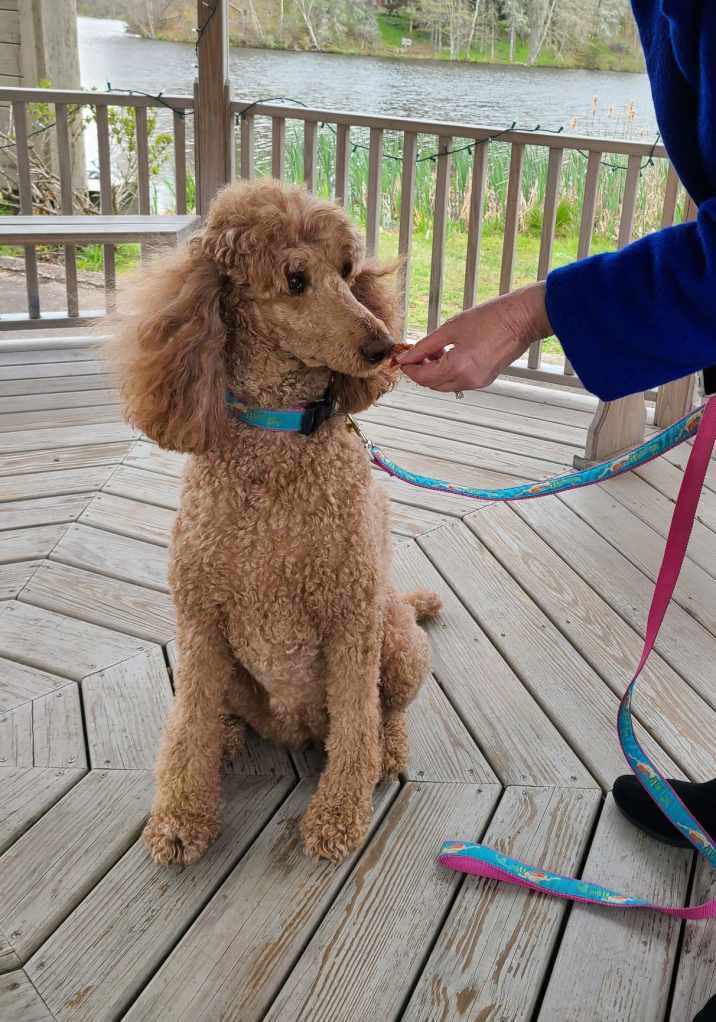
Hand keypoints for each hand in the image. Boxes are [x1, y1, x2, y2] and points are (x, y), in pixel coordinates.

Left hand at [397, 282, 551, 391]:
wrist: (522, 319)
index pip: (423, 377)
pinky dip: (449, 372)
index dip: (410, 369)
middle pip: (433, 385)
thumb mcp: (451, 328)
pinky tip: (448, 355)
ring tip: (432, 352)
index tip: (402, 359)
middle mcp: (468, 379)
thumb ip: (426, 345)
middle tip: (414, 355)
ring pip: (445, 385)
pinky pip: (459, 381)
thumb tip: (407, 355)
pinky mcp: (486, 380)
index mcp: (458, 366)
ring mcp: (478, 382)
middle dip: (420, 372)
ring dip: (434, 373)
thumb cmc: (491, 318)